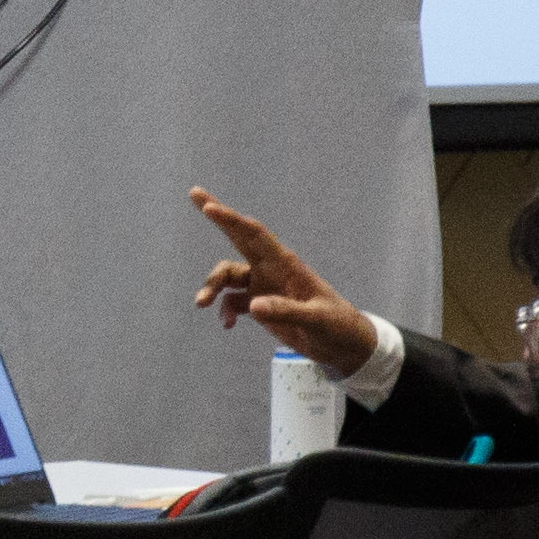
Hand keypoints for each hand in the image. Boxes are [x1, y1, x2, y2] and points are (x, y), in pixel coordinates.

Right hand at [184, 187, 381, 378]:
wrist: (343, 345)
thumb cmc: (336, 326)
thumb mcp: (316, 320)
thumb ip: (286, 311)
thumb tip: (253, 306)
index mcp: (285, 264)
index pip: (255, 235)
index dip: (232, 221)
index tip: (210, 209)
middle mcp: (270, 269)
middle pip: (238, 237)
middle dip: (218, 216)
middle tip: (195, 192)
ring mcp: (263, 286)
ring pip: (228, 276)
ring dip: (212, 287)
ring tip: (201, 304)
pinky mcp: (259, 305)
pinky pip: (232, 301)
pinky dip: (224, 310)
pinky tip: (227, 325)